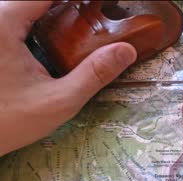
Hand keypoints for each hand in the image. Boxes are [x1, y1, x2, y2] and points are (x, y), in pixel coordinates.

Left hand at [0, 1, 136, 155]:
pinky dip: (40, 18)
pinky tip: (58, 34)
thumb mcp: (57, 102)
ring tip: (83, 19)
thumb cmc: (5, 122)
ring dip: (55, 11)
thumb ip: (94, 74)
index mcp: (3, 22)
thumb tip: (126, 50)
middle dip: (70, 5)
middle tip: (98, 14)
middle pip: (37, 0)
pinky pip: (16, 18)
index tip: (104, 4)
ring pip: (24, 7)